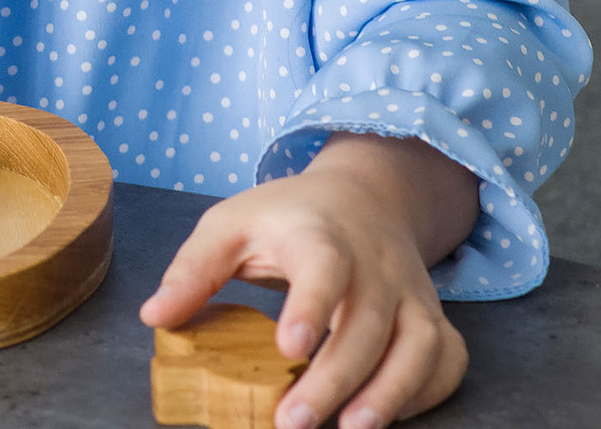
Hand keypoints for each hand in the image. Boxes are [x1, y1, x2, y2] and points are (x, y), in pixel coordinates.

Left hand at [138, 133, 474, 428]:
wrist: (365, 194)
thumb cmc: (287, 217)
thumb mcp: (230, 224)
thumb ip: (193, 269)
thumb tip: (154, 317)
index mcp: (320, 234)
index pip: (324, 264)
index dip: (312, 304)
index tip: (289, 347)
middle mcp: (374, 263)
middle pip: (365, 323)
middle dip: (333, 379)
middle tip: (292, 423)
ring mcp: (409, 292)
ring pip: (418, 344)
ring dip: (391, 392)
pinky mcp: (432, 316)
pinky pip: (446, 357)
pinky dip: (428, 390)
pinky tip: (388, 416)